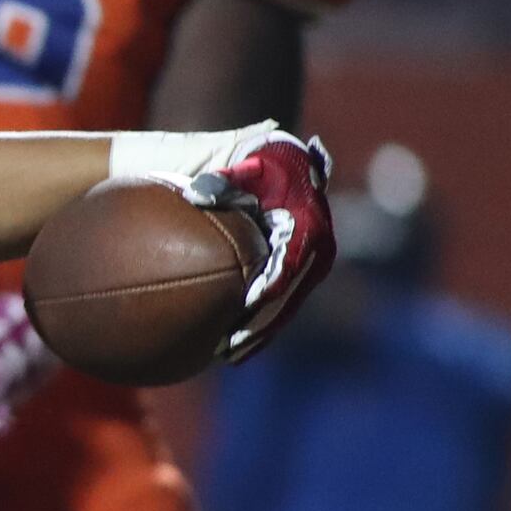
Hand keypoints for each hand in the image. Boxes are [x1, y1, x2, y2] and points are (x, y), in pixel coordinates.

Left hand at [185, 129, 332, 359]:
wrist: (272, 158)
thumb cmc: (249, 159)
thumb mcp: (235, 162)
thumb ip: (219, 180)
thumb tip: (195, 196)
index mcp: (305, 215)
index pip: (293, 257)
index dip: (274, 282)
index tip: (248, 302)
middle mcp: (315, 241)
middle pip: (293, 289)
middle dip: (266, 318)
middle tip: (233, 343)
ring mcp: (310, 258)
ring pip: (289, 301)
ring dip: (263, 328)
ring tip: (230, 352)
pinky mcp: (298, 270)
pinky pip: (282, 301)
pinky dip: (260, 322)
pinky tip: (230, 345)